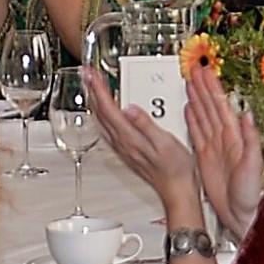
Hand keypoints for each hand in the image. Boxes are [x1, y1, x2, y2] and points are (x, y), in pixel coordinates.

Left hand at [84, 65, 200, 209]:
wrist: (176, 189)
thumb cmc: (175, 168)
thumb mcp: (165, 143)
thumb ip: (146, 125)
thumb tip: (130, 109)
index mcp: (129, 137)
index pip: (107, 108)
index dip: (97, 88)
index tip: (90, 73)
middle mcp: (121, 142)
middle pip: (99, 113)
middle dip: (92, 91)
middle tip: (87, 74)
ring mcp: (122, 148)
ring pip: (101, 121)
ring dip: (95, 102)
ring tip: (92, 88)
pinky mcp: (126, 151)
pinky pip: (107, 129)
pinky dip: (102, 115)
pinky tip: (105, 113)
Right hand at [183, 61, 263, 240]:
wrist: (244, 215)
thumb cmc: (251, 194)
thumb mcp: (253, 165)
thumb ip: (251, 140)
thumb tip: (247, 115)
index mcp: (235, 138)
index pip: (221, 107)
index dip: (213, 89)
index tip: (205, 72)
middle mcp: (225, 139)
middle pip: (211, 107)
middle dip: (202, 88)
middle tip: (194, 70)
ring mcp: (215, 148)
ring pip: (204, 116)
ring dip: (197, 99)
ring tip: (189, 83)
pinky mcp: (207, 158)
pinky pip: (198, 134)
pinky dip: (193, 120)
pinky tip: (189, 110)